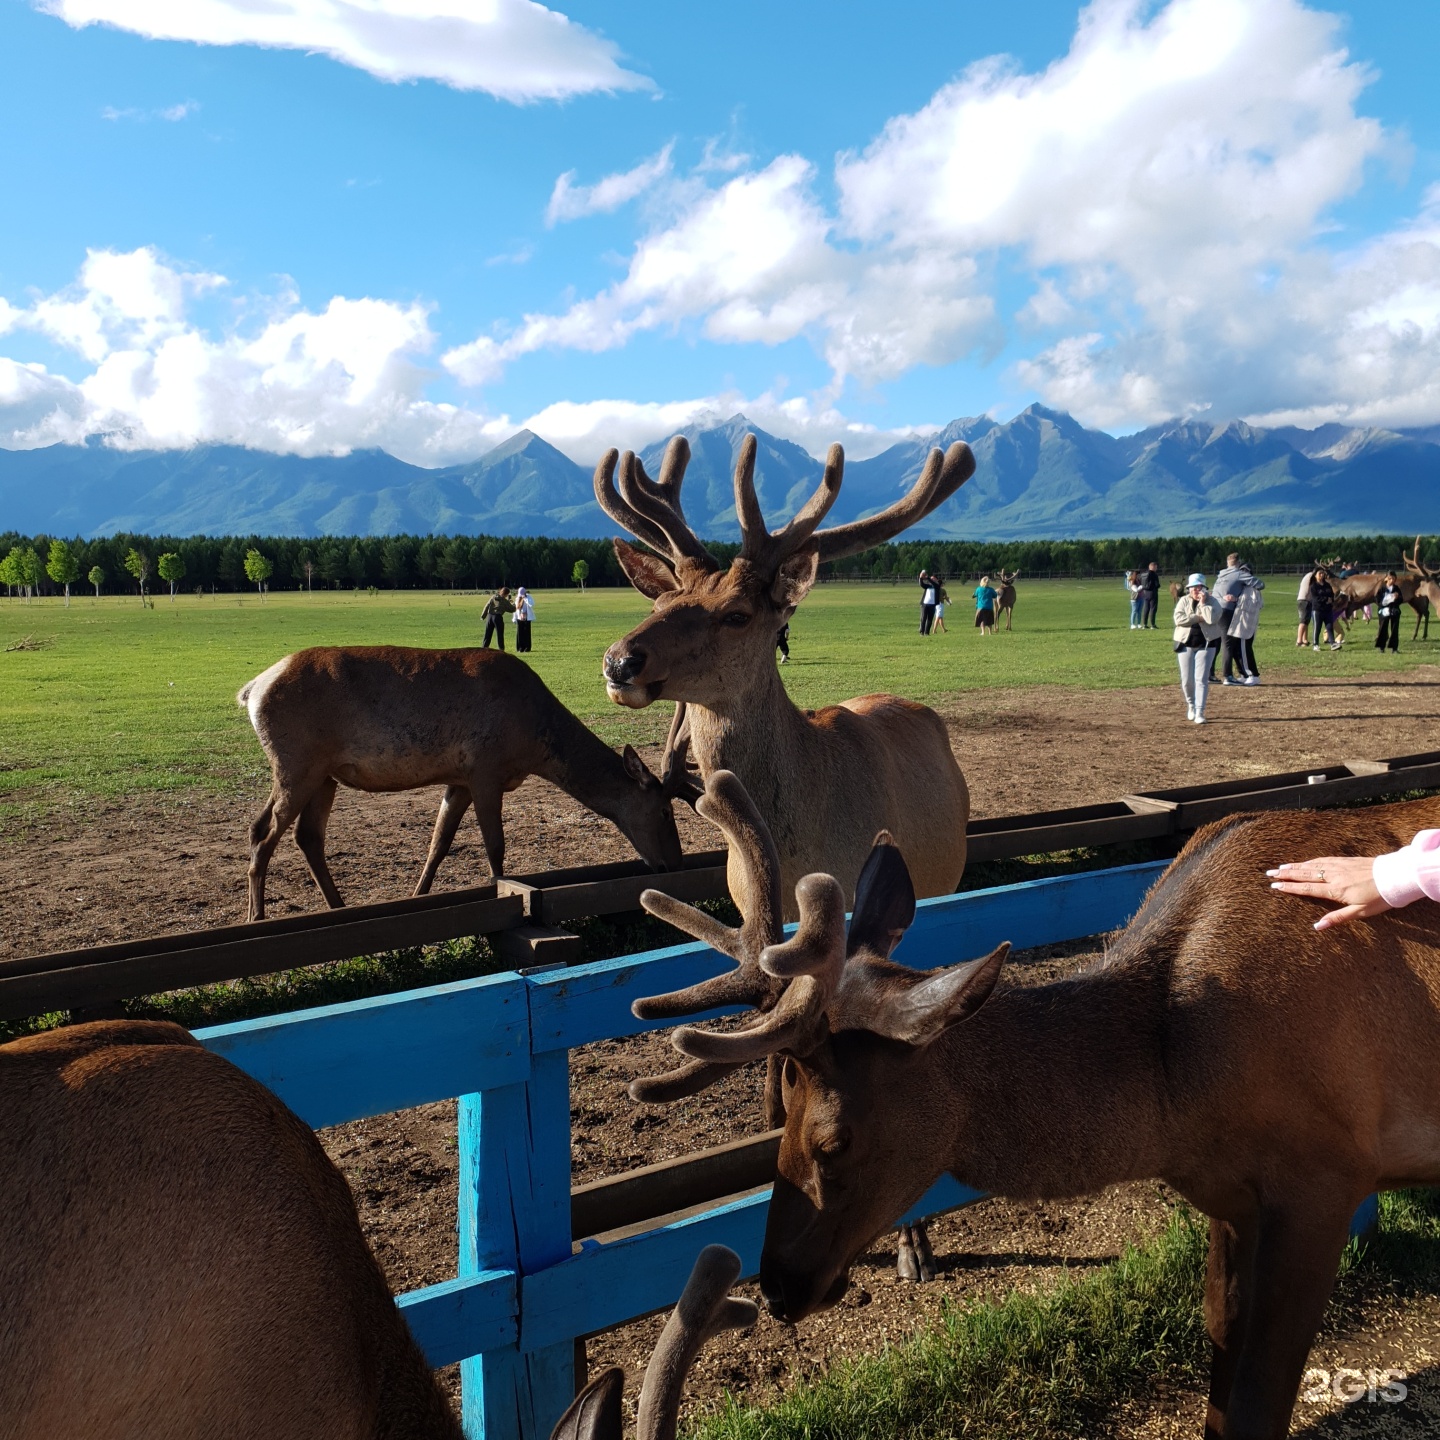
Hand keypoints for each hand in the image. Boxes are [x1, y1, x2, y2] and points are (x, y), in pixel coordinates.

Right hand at [1266, 857, 1392, 930]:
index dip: (1290, 887)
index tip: (1275, 886)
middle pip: (1305, 874)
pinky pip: (1322, 860)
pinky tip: (1305, 862)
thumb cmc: (1379, 897)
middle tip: (1270, 873)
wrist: (1395, 877)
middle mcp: (1333, 876)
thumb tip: (1317, 927)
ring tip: (1281, 866)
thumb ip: (1337, 918)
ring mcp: (1338, 866)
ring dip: (1295, 866)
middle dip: (1286, 874)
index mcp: (1335, 890)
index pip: (1307, 889)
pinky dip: (1310, 861)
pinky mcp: (1345, 860)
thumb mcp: (1360, 912)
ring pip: (1311, 865)